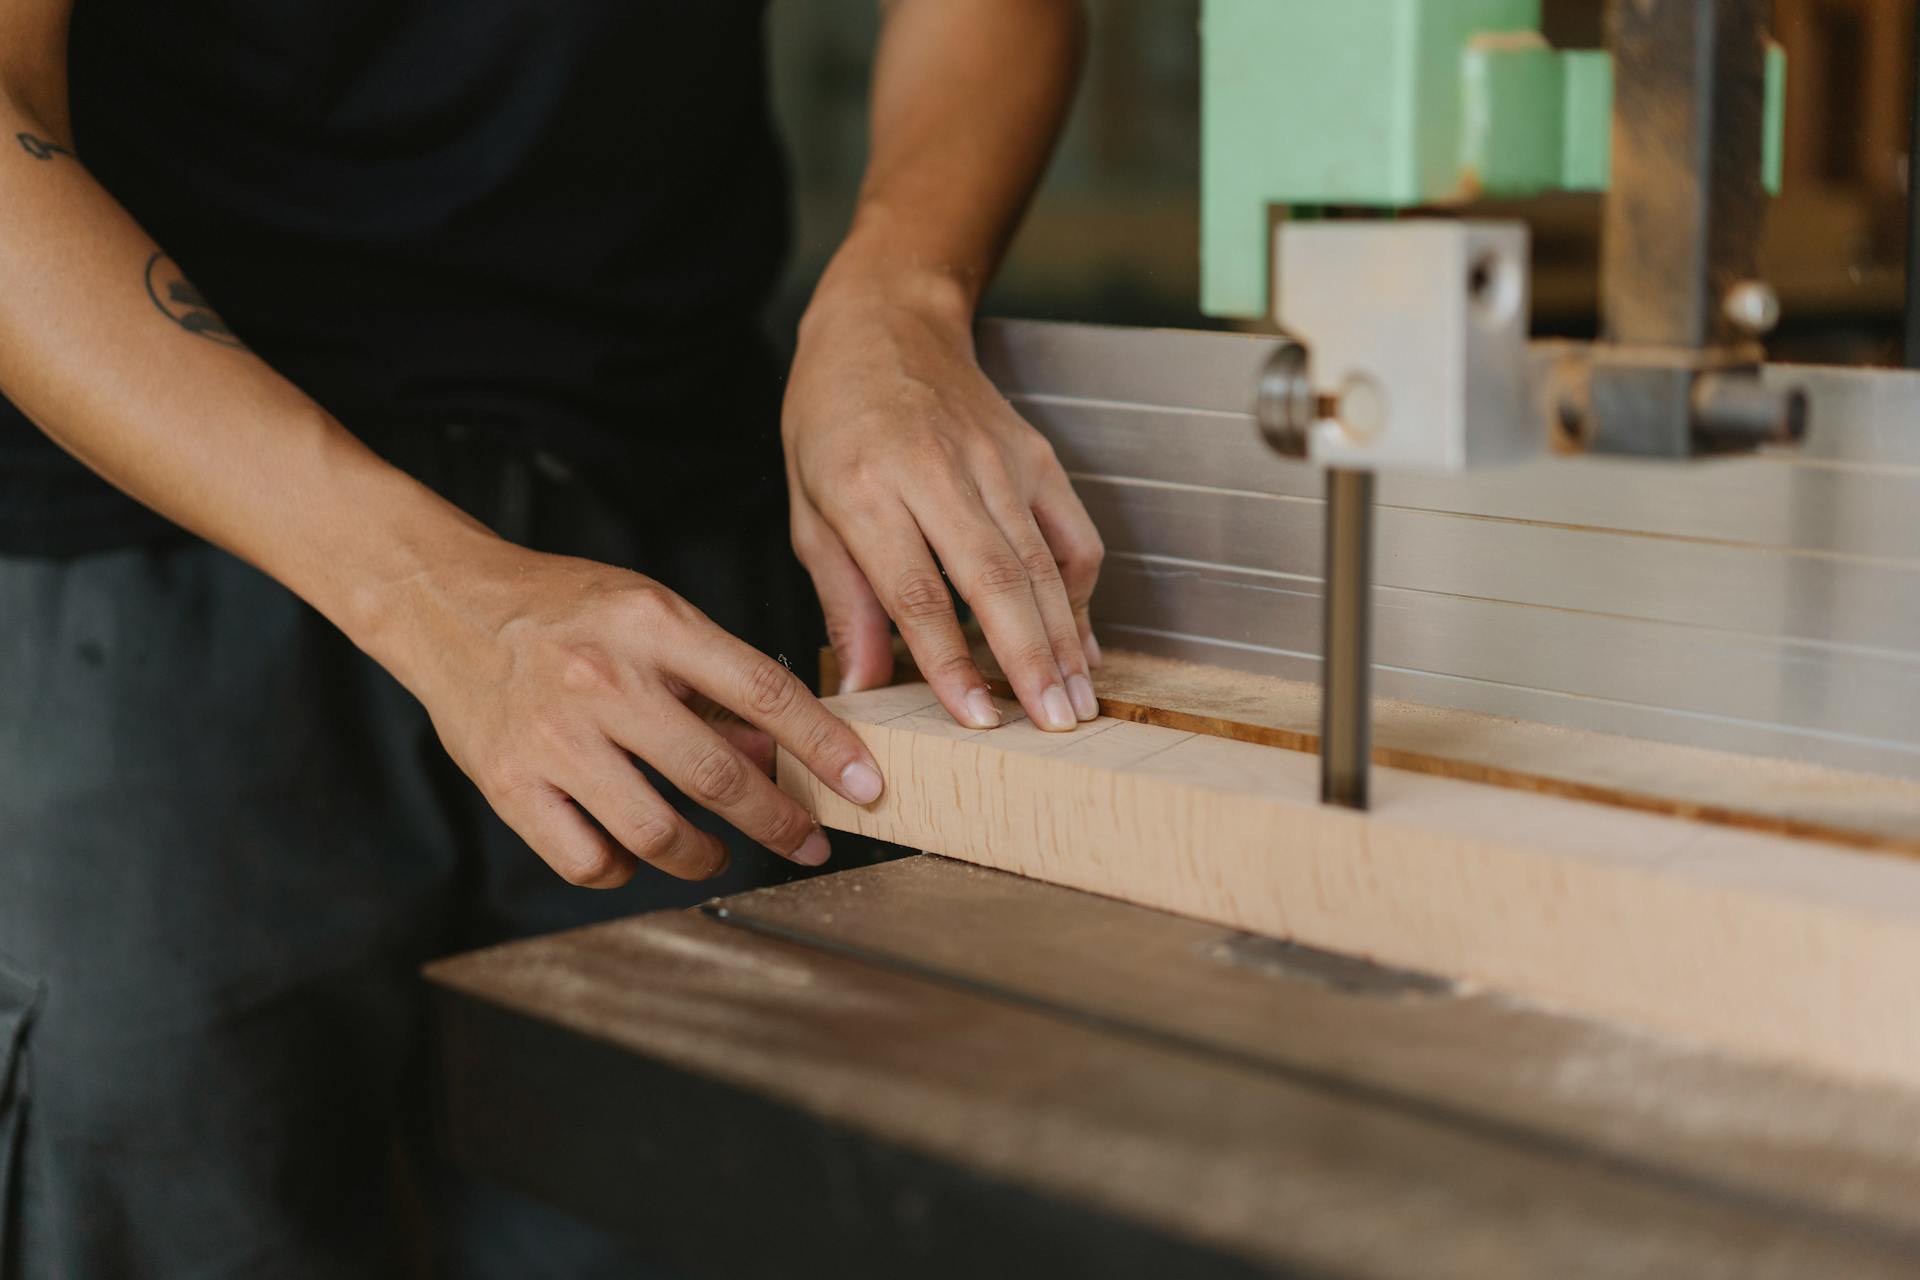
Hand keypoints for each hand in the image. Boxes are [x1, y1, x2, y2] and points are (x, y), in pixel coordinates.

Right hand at [389, 543, 885, 887]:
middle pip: (718, 775)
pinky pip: (587, 859)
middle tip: (811, 844)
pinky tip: (635, 853)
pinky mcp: (508, 782)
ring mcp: (553, 736)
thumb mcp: (650, 612)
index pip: (764, 689)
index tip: (865, 786)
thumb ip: (715, 680)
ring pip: (656, 832)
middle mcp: (604, 680)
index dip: (824, 746)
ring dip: (706, 857)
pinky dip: (625, 870)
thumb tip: (780, 756)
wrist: (445, 603)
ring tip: (719, 854)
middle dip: (781, 822)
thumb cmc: (564, 609)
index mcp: (652, 624)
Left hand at [783, 286, 1104, 732]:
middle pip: (995, 579)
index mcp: (865, 486)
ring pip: (1041, 562)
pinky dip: (1080, 593)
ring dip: (1064, 640)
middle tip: (1055, 724)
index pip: (916, 589)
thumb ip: (843, 600)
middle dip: (1029, 661)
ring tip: (1078, 702)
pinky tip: (1078, 643)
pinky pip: (1072, 533)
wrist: (885, 324)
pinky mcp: (1036, 456)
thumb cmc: (832, 422)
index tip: (975, 720)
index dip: (948, 660)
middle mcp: (937, 470)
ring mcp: (996, 460)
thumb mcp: (808, 510)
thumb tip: (862, 689)